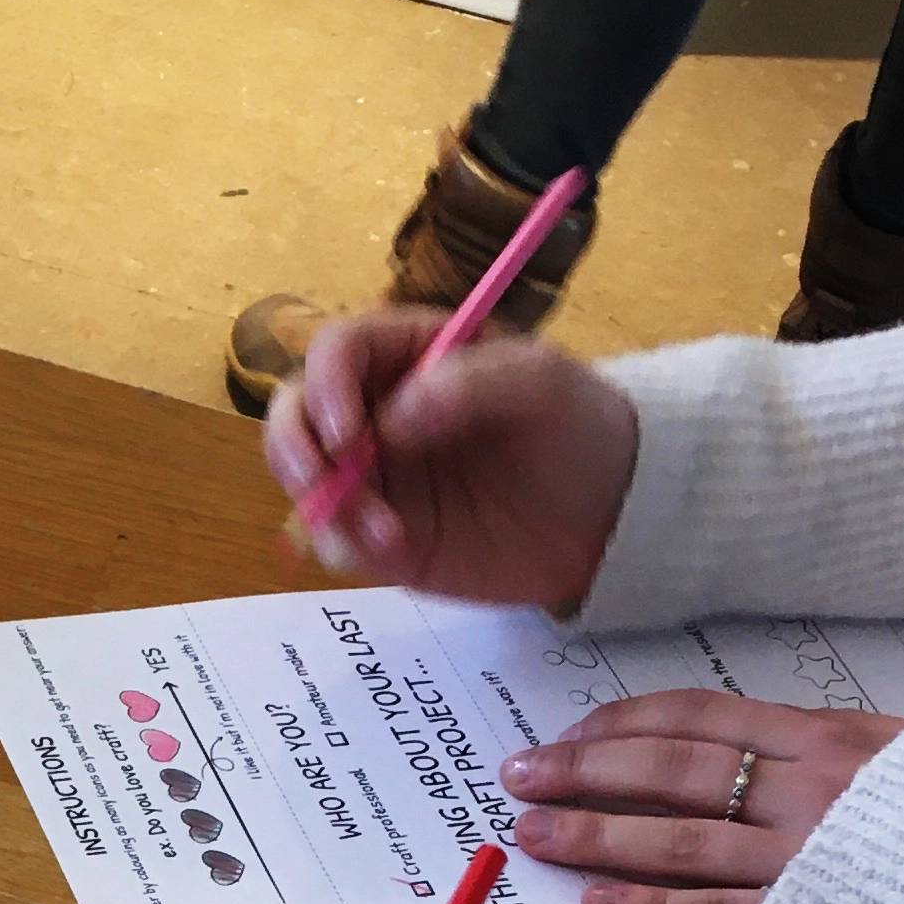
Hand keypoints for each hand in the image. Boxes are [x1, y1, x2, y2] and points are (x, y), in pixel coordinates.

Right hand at [262, 315, 639, 612]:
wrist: (608, 515)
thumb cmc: (577, 428)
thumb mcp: (542, 384)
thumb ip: (470, 383)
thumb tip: (395, 417)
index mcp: (409, 352)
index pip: (336, 352)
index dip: (326, 386)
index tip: (350, 433)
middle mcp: (377, 407)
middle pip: (296, 414)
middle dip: (296, 450)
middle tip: (327, 485)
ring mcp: (375, 474)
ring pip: (303, 481)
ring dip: (325, 508)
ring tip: (387, 534)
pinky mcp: (381, 535)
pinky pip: (334, 539)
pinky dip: (346, 546)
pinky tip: (395, 551)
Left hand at [503, 691, 903, 903]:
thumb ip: (842, 756)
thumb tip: (770, 754)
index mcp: (835, 738)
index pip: (704, 717)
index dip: (625, 723)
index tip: (571, 733)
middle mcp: (811, 789)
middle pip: (673, 769)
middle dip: (585, 769)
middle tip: (518, 776)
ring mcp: (806, 859)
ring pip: (676, 839)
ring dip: (595, 835)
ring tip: (532, 836)